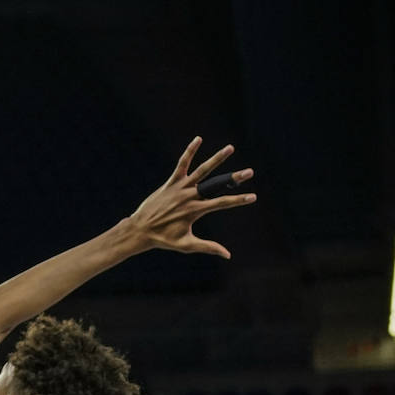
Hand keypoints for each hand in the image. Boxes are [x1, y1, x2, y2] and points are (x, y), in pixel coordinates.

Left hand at [128, 137, 255, 257]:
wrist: (141, 230)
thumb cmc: (164, 239)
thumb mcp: (187, 245)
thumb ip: (208, 247)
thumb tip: (228, 255)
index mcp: (196, 211)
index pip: (222, 204)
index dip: (239, 200)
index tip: (253, 197)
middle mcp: (190, 197)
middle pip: (216, 185)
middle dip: (234, 178)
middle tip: (250, 172)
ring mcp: (180, 187)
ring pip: (202, 171)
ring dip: (217, 159)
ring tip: (230, 148)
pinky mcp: (171, 182)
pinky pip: (182, 164)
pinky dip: (189, 152)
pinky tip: (198, 139)